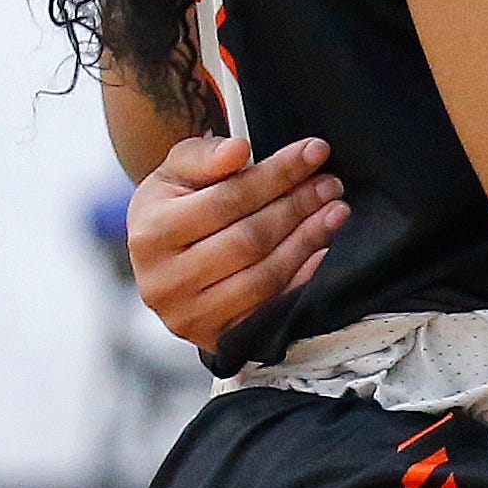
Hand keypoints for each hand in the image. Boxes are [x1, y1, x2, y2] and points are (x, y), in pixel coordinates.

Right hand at [131, 132, 344, 348]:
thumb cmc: (173, 209)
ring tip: (335, 211)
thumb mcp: (175, 174)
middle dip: (297, 207)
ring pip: (264, 276)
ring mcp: (191, 315)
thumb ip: (203, 156)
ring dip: (308, 241)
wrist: (162, 264)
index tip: (314, 151)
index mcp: (151, 233)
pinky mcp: (217, 337)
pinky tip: (325, 250)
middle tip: (331, 184)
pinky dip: (303, 278)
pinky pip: (271, 307)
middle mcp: (166, 281)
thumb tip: (239, 150)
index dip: (276, 174)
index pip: (227, 200)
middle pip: (249, 239)